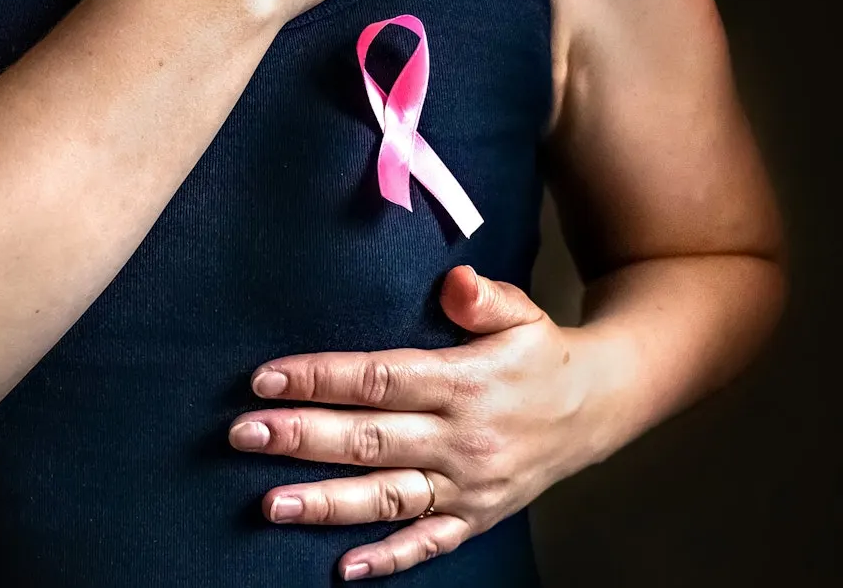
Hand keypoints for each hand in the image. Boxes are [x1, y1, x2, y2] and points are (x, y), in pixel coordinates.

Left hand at [226, 266, 628, 579]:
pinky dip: (389, 558)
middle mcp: (465, 439)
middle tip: (244, 435)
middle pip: (373, 439)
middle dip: (304, 437)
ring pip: (390, 496)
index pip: (382, 379)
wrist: (598, 408)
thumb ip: (483, 299)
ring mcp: (469, 485)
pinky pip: (430, 542)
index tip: (266, 378)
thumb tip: (454, 283)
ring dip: (328, 502)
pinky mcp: (477, 517)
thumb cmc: (541, 356)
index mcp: (467, 382)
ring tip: (271, 504)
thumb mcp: (523, 314)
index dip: (322, 378)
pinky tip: (344, 567)